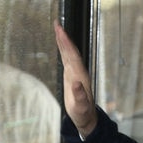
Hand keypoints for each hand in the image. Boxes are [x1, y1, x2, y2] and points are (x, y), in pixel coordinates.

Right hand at [54, 20, 97, 136]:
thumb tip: (76, 83)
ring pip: (69, 53)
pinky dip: (63, 49)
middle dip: (64, 38)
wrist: (86, 117)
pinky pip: (67, 58)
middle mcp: (78, 72)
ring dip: (63, 41)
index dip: (67, 44)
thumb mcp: (81, 107)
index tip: (61, 33)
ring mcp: (75, 73)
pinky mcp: (71, 75)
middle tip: (57, 25)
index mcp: (80, 76)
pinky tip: (60, 43)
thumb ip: (80, 96)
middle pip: (71, 51)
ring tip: (57, 29)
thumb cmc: (83, 113)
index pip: (73, 56)